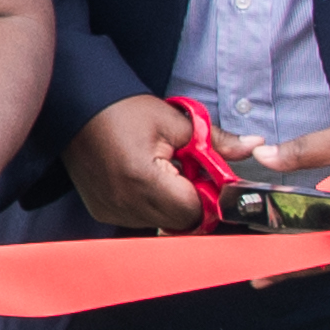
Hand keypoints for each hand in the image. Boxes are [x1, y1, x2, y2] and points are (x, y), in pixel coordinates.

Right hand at [63, 94, 215, 232]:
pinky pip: (140, 219)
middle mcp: (124, 202)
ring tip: (162, 172)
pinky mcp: (102, 210)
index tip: (208, 176)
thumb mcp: (176, 121)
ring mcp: (111, 209)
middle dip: (192, 200)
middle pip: (180, 222)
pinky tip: (145, 180)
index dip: (209, 196)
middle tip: (186, 171)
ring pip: (161, 224)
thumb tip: (254, 145)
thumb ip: (217, 140)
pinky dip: (150, 205)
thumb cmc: (123, 110)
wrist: (76, 105)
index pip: (195, 210)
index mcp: (144, 179)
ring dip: (171, 204)